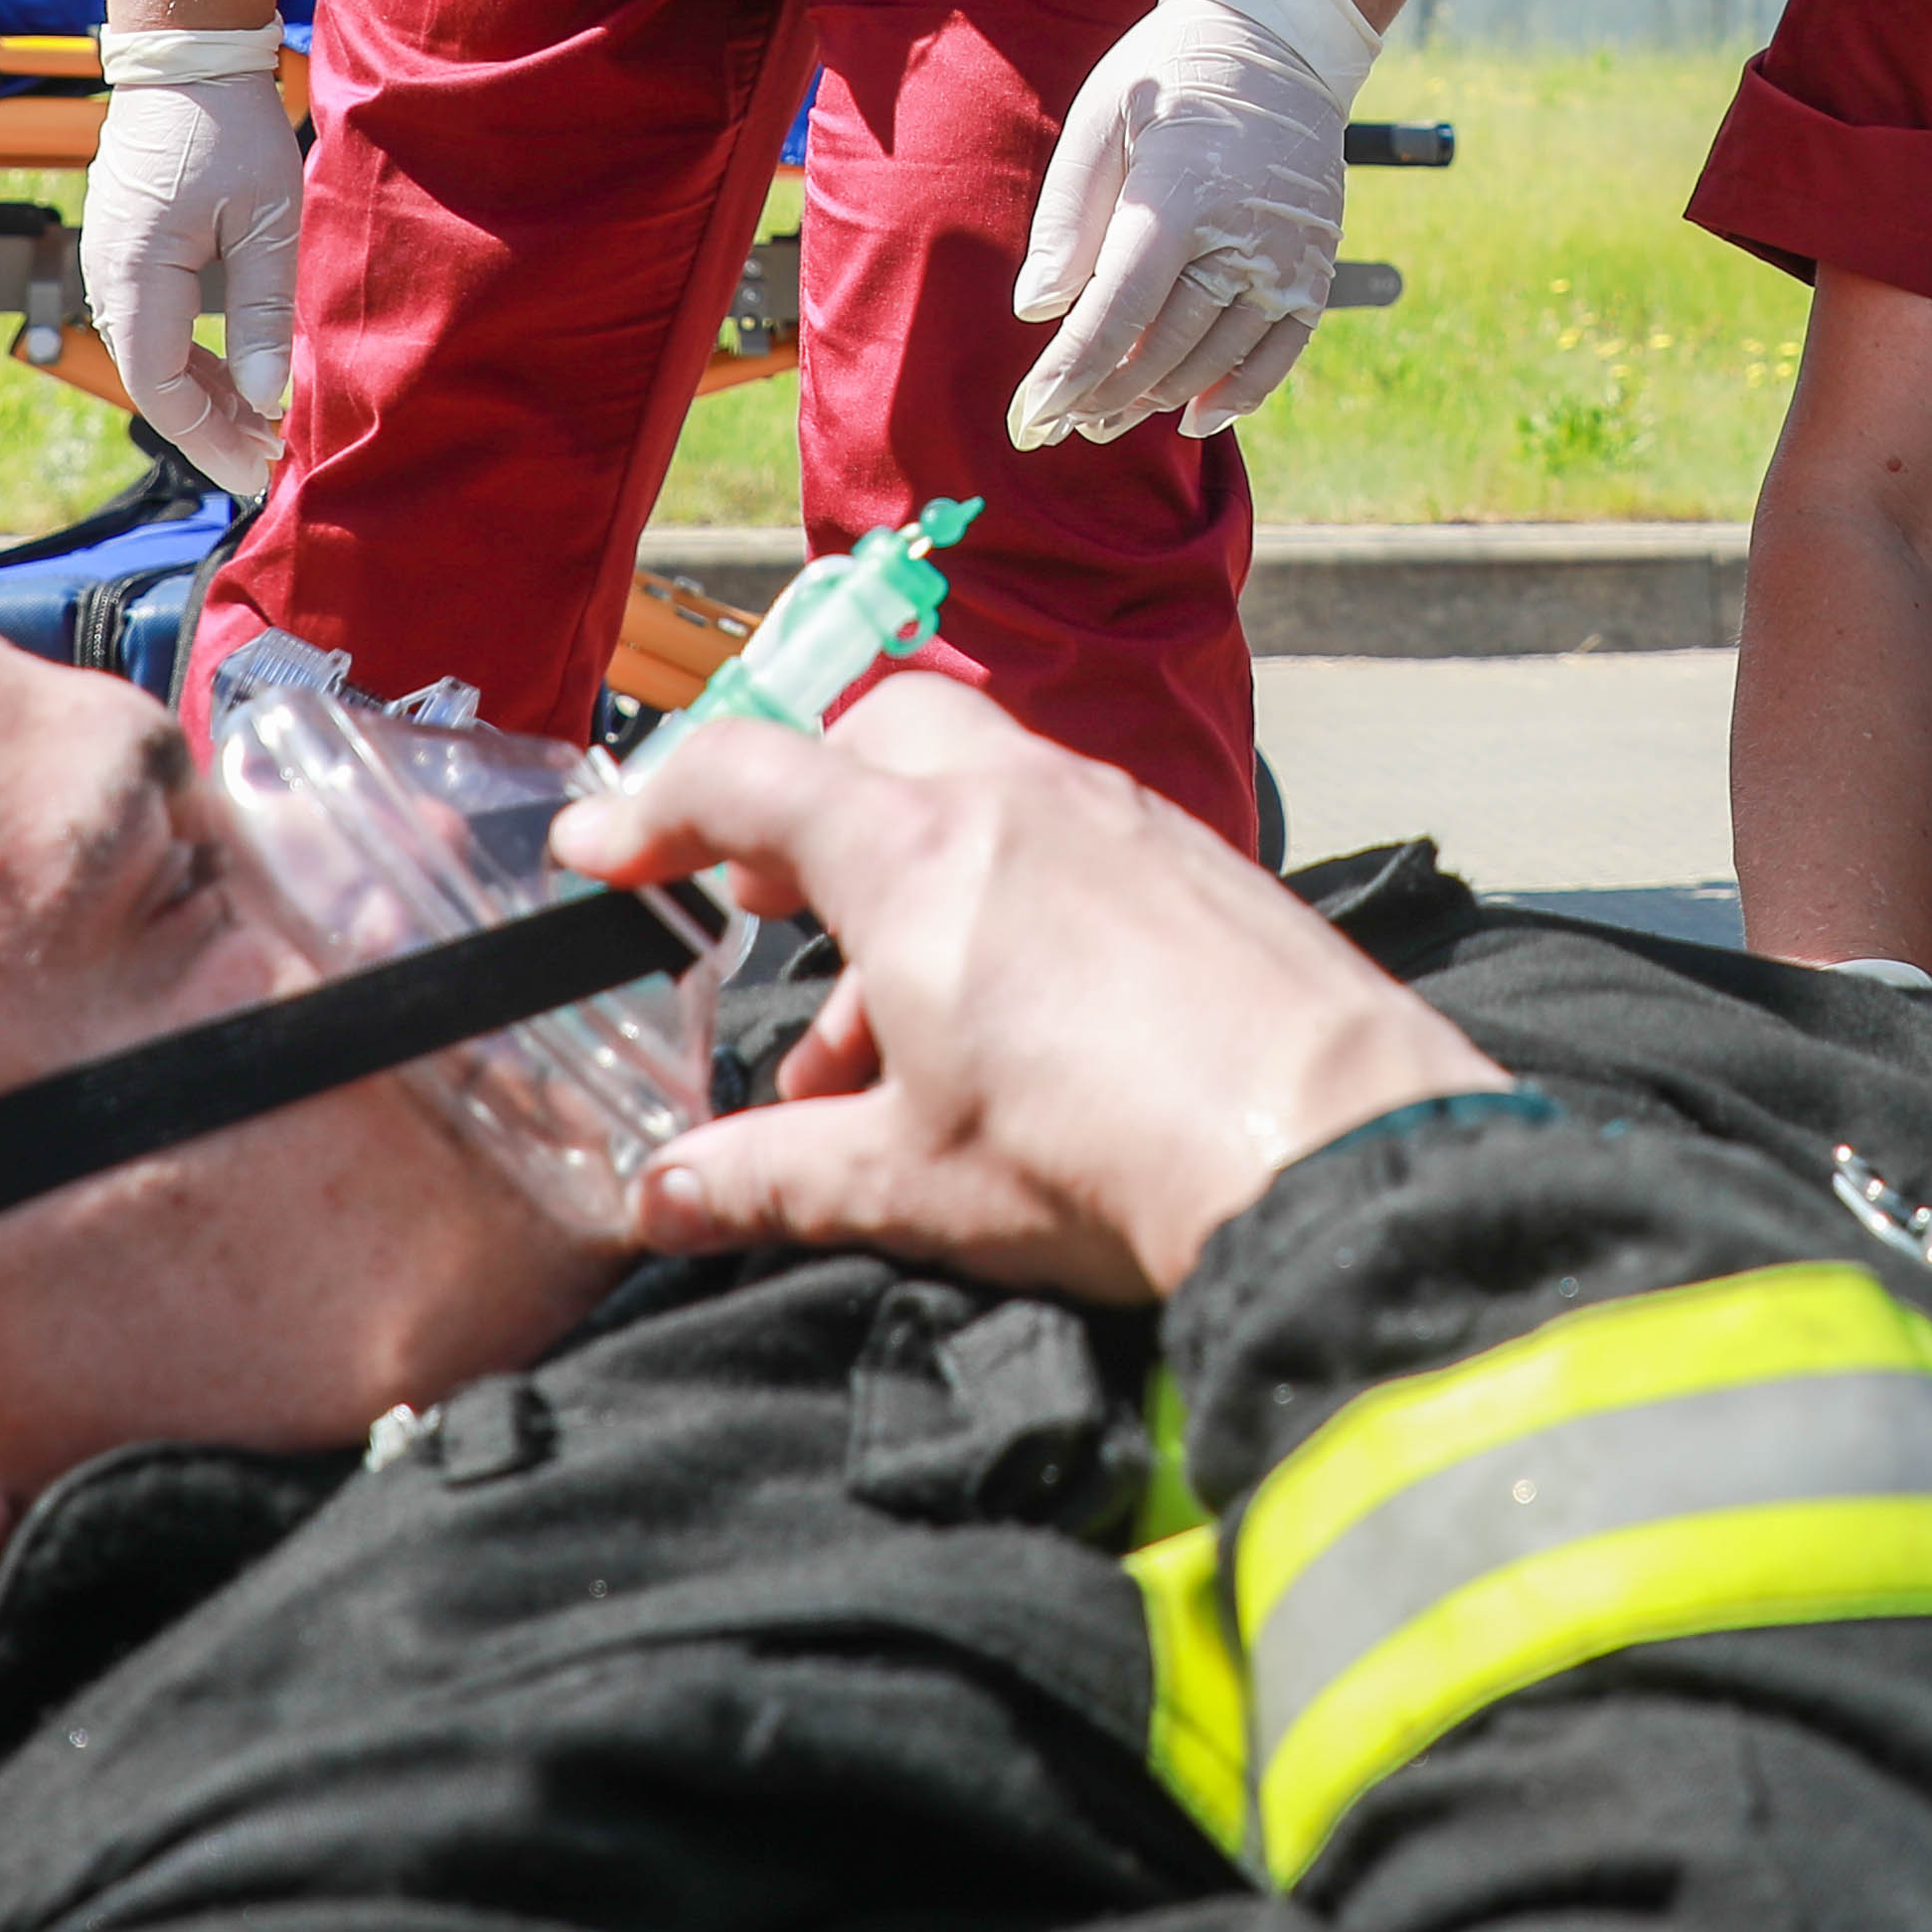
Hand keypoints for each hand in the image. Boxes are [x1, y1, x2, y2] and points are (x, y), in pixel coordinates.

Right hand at [83, 48, 301, 496]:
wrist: (186, 54)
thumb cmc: (229, 126)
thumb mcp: (267, 222)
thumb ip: (263, 313)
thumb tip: (264, 398)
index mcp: (135, 276)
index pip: (159, 387)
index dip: (208, 438)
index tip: (257, 470)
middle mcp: (110, 276)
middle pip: (152, 380)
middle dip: (209, 428)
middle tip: (268, 464)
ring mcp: (113, 262)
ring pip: (153, 354)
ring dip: (204, 395)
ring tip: (260, 432)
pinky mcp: (129, 248)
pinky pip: (154, 322)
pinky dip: (193, 357)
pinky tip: (235, 380)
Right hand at [554, 674, 1503, 1299]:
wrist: (1331, 1151)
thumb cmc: (1109, 1156)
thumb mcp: (906, 1184)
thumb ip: (769, 1178)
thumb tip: (665, 1195)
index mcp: (918, 852)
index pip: (748, 774)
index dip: (653, 804)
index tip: (601, 849)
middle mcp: (1020, 800)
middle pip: (878, 735)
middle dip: (805, 806)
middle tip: (762, 908)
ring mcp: (1123, 820)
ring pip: (981, 796)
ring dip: (909, 887)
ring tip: (879, 1046)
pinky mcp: (1201, 866)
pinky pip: (1073, 843)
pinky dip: (1011, 902)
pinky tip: (1013, 1029)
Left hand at [1011, 0, 1369, 450]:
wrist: (1280, 37)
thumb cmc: (1171, 73)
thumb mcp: (1101, 120)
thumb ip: (1068, 216)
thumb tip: (1038, 309)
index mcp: (1178, 198)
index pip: (1113, 314)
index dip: (1067, 375)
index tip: (1028, 418)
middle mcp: (1241, 238)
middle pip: (1161, 347)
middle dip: (1100, 396)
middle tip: (1057, 424)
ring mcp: (1287, 259)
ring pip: (1214, 359)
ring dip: (1155, 399)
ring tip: (1105, 421)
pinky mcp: (1316, 266)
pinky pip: (1280, 352)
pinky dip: (1240, 394)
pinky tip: (1195, 418)